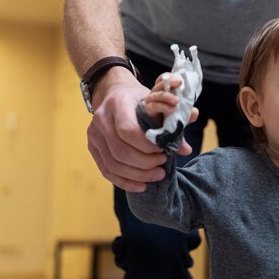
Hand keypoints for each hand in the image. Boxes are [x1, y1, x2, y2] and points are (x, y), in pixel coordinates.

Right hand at [87, 70, 196, 191]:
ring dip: (137, 175)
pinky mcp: (92, 147)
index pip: (128, 131)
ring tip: (156, 175)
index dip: (147, 146)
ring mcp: (93, 134)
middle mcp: (101, 118)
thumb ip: (172, 124)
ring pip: (113, 164)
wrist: (116, 93)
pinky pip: (106, 170)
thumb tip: (186, 150)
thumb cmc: (141, 99)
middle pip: (120, 151)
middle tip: (162, 166)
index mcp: (118, 103)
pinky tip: (141, 185)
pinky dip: (124, 181)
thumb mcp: (158, 105)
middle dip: (144, 164)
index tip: (163, 151)